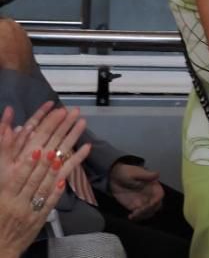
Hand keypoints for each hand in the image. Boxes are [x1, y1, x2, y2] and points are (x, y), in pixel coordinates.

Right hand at [0, 107, 90, 256]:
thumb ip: (5, 152)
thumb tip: (17, 127)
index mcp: (4, 183)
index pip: (27, 153)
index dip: (41, 133)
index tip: (55, 115)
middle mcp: (20, 192)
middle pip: (44, 156)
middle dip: (59, 131)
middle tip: (72, 112)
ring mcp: (33, 201)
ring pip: (56, 167)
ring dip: (70, 143)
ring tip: (81, 124)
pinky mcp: (44, 209)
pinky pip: (61, 184)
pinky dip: (73, 166)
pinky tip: (85, 148)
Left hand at [109, 162, 162, 220]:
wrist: (114, 177)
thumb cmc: (125, 172)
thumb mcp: (135, 172)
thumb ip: (145, 175)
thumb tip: (157, 174)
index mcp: (152, 185)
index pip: (159, 195)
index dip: (157, 200)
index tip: (150, 204)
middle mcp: (150, 194)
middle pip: (156, 206)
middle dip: (150, 210)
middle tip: (139, 211)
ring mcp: (143, 201)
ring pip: (149, 212)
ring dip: (143, 215)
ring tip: (133, 215)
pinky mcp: (135, 207)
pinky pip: (139, 215)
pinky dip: (137, 217)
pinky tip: (130, 216)